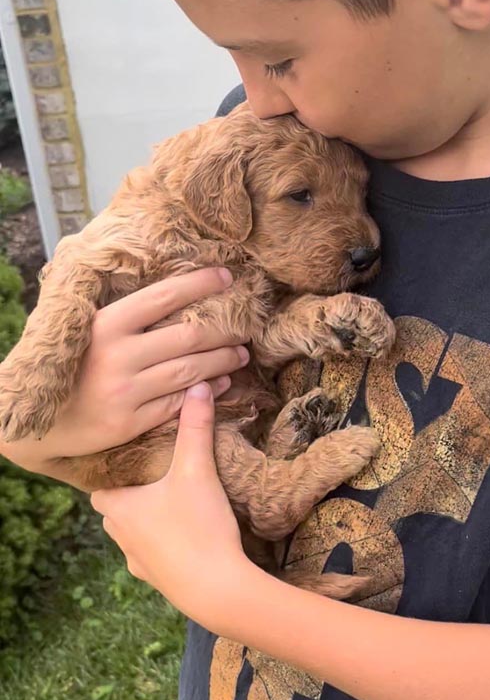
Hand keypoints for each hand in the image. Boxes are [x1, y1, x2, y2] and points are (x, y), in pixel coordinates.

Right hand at [1, 268, 249, 474]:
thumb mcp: (81, 331)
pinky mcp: (130, 422)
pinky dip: (206, 392)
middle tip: (245, 327)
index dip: (200, 285)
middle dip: (223, 330)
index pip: (164, 296)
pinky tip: (222, 383)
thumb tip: (167, 291)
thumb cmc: (65, 367)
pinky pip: (178, 403)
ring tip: (241, 354)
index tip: (227, 278)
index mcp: (105, 324)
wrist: (34, 421)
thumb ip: (118, 314)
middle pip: (187, 337)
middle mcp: (117, 355)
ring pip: (189, 371)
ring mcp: (125, 391)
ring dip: (222, 361)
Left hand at [90, 382, 258, 628]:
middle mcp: (118, 535)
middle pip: (117, 505)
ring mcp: (137, 561)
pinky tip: (187, 532)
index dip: (115, 466)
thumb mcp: (197, 470)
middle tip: (161, 470)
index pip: (100, 480)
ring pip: (134, 531)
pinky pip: (154, 554)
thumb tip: (199, 386)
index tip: (136, 453)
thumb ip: (196, 427)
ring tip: (176, 499)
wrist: (217, 589)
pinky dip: (166, 543)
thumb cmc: (198, 527)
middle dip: (135, 490)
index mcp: (117, 506)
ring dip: (150, 517)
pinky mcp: (158, 579)